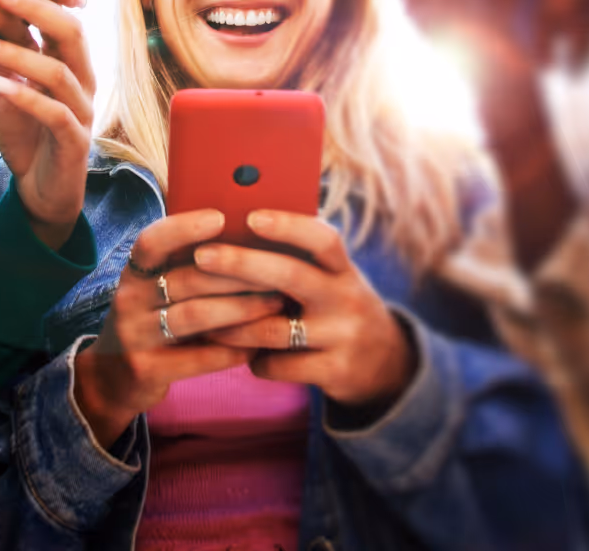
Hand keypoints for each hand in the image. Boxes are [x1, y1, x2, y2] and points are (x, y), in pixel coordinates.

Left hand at [0, 0, 96, 245]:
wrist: (42, 189)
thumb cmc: (28, 133)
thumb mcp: (9, 86)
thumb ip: (2, 55)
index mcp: (73, 62)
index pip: (62, 15)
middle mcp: (85, 80)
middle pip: (70, 32)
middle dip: (32, 7)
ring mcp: (82, 110)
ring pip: (58, 71)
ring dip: (17, 53)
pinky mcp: (74, 140)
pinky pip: (54, 112)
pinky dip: (26, 96)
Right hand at [74, 209, 284, 447]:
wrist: (111, 379)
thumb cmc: (151, 320)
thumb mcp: (155, 289)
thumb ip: (187, 266)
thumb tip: (246, 236)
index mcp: (134, 272)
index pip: (151, 241)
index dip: (184, 227)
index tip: (221, 218)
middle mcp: (129, 299)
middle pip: (187, 278)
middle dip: (238, 273)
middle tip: (278, 269)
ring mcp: (134, 336)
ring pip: (195, 315)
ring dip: (241, 309)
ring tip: (275, 304)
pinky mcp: (146, 370)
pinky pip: (198, 358)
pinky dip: (232, 350)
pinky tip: (257, 344)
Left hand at [198, 210, 415, 412]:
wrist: (386, 364)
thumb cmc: (337, 306)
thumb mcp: (331, 278)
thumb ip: (298, 259)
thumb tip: (237, 228)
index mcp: (343, 268)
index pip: (322, 239)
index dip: (287, 225)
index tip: (251, 216)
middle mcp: (346, 297)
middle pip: (291, 275)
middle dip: (242, 263)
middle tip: (202, 256)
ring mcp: (342, 336)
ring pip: (274, 328)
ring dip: (233, 323)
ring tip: (203, 317)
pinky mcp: (334, 371)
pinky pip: (279, 366)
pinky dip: (254, 360)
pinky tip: (241, 354)